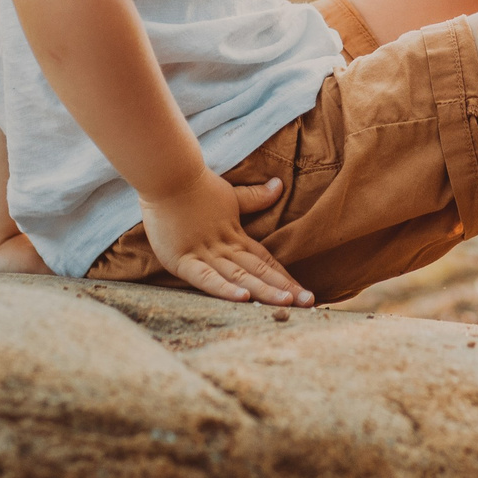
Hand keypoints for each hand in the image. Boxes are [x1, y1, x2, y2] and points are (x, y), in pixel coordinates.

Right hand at [138, 169, 312, 305]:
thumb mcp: (229, 195)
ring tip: (287, 302)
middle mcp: (224, 247)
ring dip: (263, 290)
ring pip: (239, 276)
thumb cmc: (195, 186)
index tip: (305, 293)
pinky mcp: (182, 259)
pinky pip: (205, 278)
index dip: (285, 277)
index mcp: (235, 236)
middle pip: (259, 271)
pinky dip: (223, 288)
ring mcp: (203, 254)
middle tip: (310, 303)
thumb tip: (279, 185)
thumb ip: (254, 198)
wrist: (167, 174)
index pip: (266, 261)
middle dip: (284, 289)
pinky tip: (242, 297)